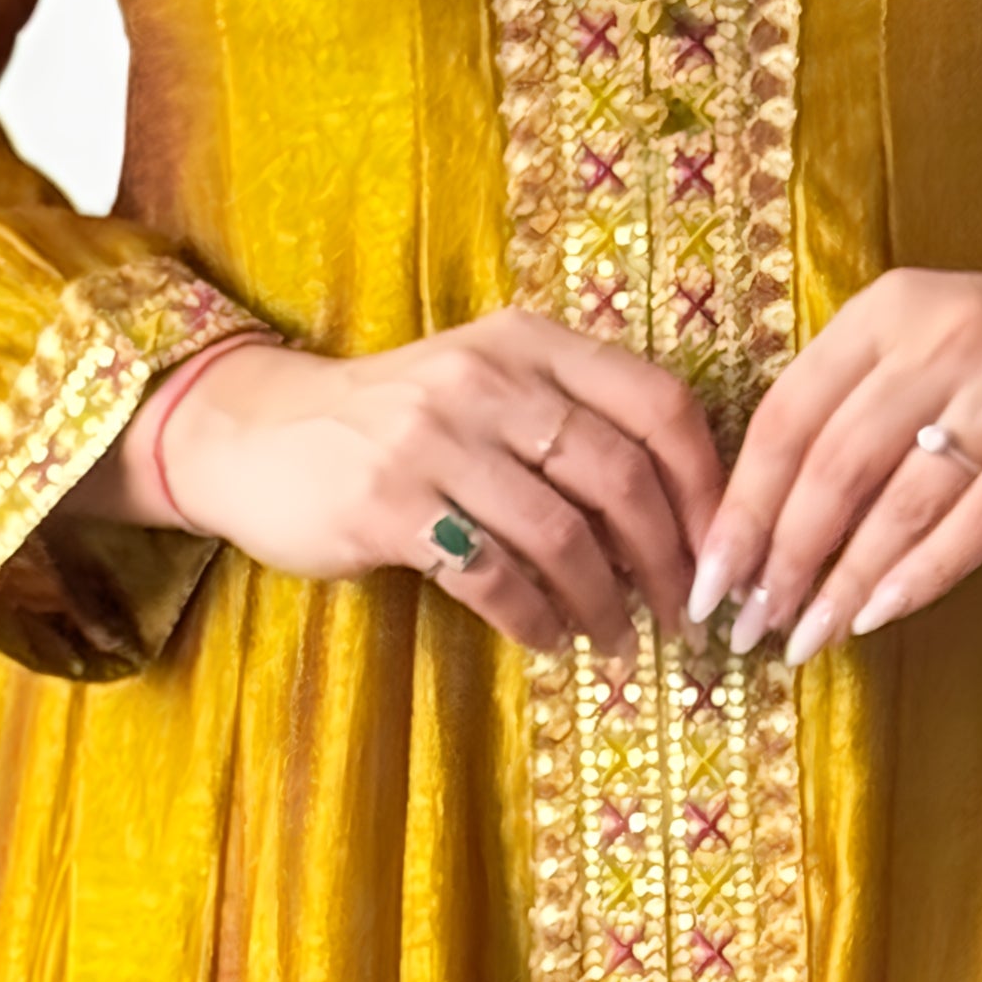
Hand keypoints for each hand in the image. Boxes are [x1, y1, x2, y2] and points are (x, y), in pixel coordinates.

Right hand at [68, 310, 724, 664]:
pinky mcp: (387, 503)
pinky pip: (491, 575)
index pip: (657, 401)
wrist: (259, 433)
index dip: (706, 483)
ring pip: (561, 534)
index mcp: (530, 342)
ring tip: (613, 639)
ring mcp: (434, 438)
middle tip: (681, 614)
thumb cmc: (397, 418)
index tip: (721, 549)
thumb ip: (573, 422)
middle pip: (620, 475)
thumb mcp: (488, 387)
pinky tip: (546, 637)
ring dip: (603, 601)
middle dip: (666, 558)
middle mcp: (488, 379)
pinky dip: (534, 617)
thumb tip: (682, 517)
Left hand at [691, 251, 981, 665]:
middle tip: (750, 623)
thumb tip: (760, 519)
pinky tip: (880, 615)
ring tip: (805, 637)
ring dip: (843, 580)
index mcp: (884, 312)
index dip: (741, 503)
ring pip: (898, 499)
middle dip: (781, 556)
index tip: (709, 576)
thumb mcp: (919, 342)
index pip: (787, 415)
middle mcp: (938, 337)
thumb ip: (848, 405)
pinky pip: (978, 518)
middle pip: (833, 463)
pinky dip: (922, 573)